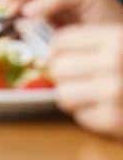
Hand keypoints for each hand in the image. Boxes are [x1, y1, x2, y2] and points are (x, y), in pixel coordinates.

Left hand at [49, 24, 122, 138]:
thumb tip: (44, 44)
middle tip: (73, 78)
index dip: (56, 50)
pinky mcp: (116, 120)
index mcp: (117, 38)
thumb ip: (93, 42)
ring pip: (63, 93)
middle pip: (58, 66)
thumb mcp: (121, 44)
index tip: (60, 56)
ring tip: (87, 94)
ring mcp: (115, 92)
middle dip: (61, 74)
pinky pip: (81, 117)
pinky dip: (88, 116)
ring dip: (71, 96)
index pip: (61, 40)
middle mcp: (116, 62)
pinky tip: (103, 111)